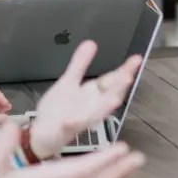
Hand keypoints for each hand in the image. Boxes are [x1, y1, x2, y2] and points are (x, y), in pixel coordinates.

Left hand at [29, 41, 141, 158]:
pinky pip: (70, 127)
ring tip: (114, 99)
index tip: (136, 59)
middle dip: (120, 86)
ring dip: (106, 107)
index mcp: (93, 95)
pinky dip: (72, 123)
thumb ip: (80, 64)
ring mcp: (80, 120)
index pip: (113, 80)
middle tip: (130, 75)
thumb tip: (91, 42)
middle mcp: (91, 108)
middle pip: (110, 96)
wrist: (41, 135)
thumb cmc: (57, 111)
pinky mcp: (64, 130)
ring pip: (97, 113)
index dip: (125, 70)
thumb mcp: (68, 82)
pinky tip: (72, 120)